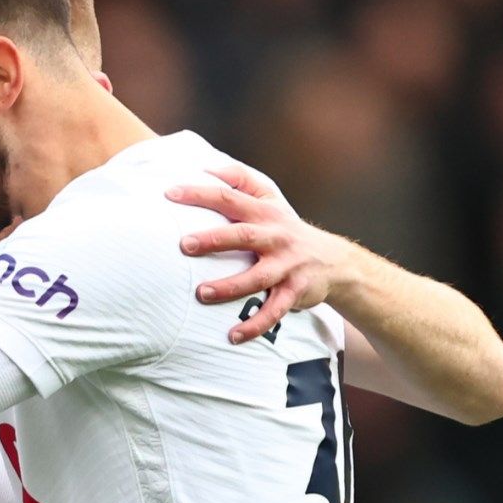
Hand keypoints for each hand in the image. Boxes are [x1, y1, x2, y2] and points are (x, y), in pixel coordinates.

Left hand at [166, 159, 359, 343]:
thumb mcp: (270, 199)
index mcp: (264, 213)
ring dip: (229, 287)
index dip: (200, 194)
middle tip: (183, 244)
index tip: (169, 194)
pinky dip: (255, 325)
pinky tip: (232, 336)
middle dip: (214, 239)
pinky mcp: (295, 292)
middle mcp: (276, 237)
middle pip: (243, 235)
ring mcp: (287, 265)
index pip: (229, 197)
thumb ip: (241, 180)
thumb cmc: (285, 228)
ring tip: (201, 293)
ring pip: (257, 277)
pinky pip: (274, 312)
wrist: (334, 261)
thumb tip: (207, 166)